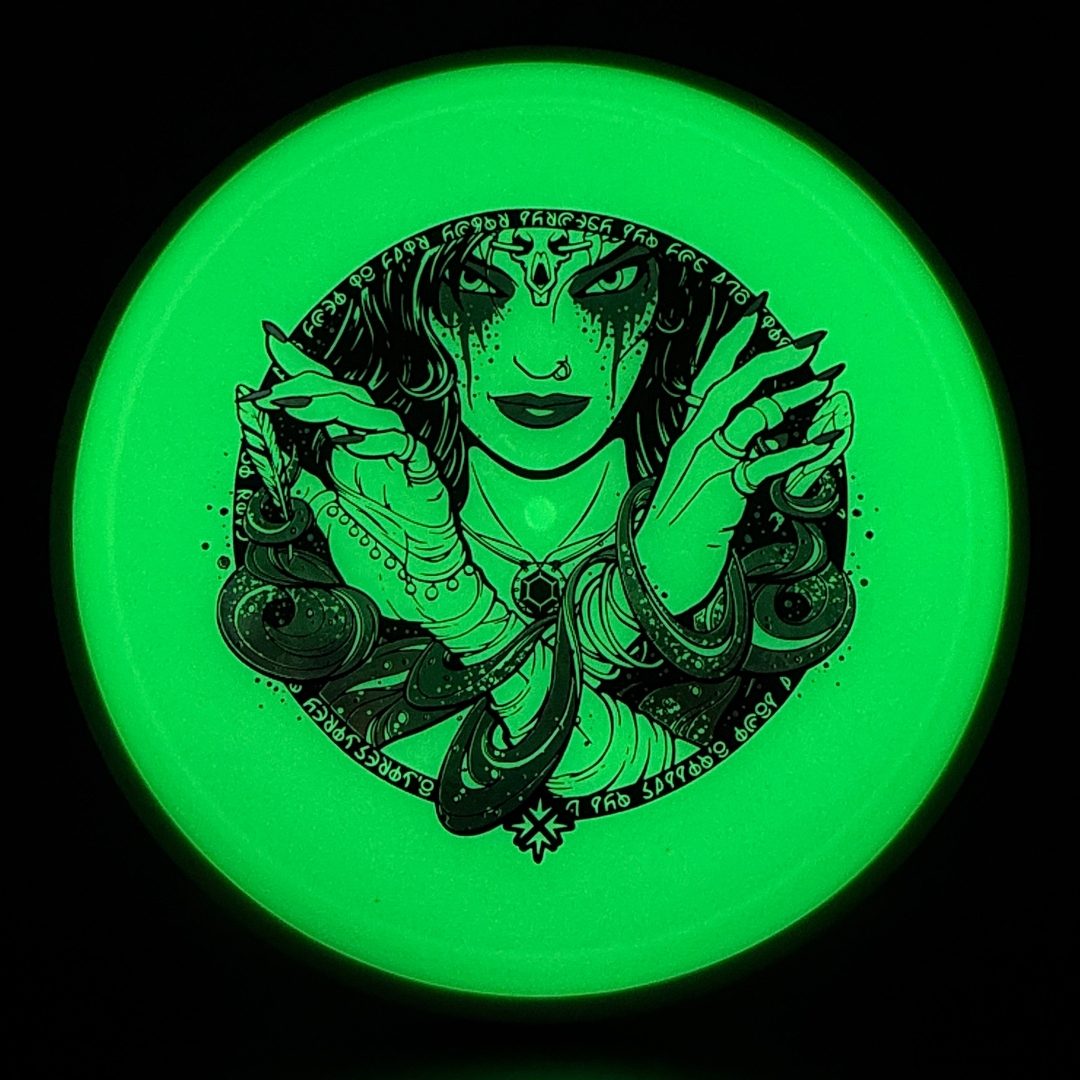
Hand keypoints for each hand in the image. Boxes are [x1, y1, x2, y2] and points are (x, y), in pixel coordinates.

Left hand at [244, 322, 471, 627]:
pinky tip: (349, 436)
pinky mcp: (421, 477)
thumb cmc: (382, 558)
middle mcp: (371, 451)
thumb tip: (264, 452)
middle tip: (272, 384)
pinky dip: (374, 435)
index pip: (322, 400)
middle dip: (306, 380)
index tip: (271, 340)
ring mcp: (397, 461)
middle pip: (343, 395)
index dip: (299, 367)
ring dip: (331, 403)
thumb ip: (299, 484)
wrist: (419, 592)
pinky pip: (401, 444)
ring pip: (370, 411)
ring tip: (296, 403)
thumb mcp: (324, 517)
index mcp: (348, 456)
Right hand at [635, 301, 852, 613]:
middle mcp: (695, 441)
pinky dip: (798, 450)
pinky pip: (765, 462)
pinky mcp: (724, 488)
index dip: (732, 340)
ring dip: (793, 397)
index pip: (709, 375)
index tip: (756, 309)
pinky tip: (824, 443)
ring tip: (824, 383)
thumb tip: (758, 427)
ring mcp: (708, 463)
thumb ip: (722, 447)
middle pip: (730, 384)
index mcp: (688, 434)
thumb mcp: (698, 476)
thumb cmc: (680, 521)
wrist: (659, 563)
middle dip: (770, 358)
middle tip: (807, 342)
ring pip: (750, 415)